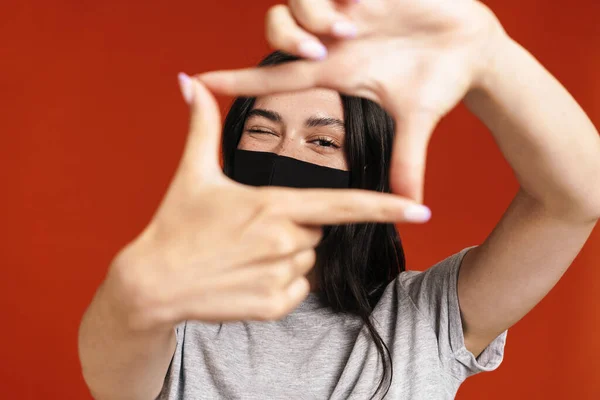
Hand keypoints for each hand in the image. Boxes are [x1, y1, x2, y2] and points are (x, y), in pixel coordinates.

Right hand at [106, 75, 427, 331]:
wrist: (152, 284)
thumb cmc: (175, 225)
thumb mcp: (193, 173)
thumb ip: (201, 125)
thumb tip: (189, 83)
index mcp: (273, 205)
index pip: (343, 205)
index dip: (385, 206)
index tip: (420, 209)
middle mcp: (284, 242)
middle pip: (317, 231)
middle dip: (295, 228)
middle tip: (252, 230)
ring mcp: (280, 277)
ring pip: (308, 261)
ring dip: (287, 256)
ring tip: (245, 254)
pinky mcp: (273, 306)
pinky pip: (298, 289)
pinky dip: (281, 283)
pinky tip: (246, 277)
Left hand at [198, 0, 505, 202]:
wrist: (474, 47)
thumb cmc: (440, 82)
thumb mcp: (415, 123)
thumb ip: (406, 161)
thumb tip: (410, 206)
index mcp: (335, 74)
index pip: (274, 78)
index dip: (236, 80)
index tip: (197, 82)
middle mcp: (332, 43)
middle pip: (276, 33)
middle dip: (285, 41)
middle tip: (320, 54)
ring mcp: (344, 12)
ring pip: (292, 4)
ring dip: (310, 18)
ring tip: (347, 30)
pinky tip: (360, 10)